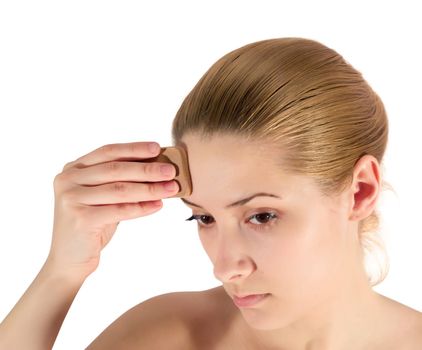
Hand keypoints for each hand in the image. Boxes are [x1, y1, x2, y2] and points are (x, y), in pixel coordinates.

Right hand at [46, 141, 178, 279]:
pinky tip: (158, 205)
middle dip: (147, 169)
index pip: (108, 152)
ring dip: (150, 188)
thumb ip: (120, 181)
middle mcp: (68, 180)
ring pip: (120, 189)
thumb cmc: (92, 223)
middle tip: (171, 170)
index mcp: (73, 168)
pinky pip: (120, 210)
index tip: (157, 148)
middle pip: (116, 169)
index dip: (134, 149)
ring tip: (171, 188)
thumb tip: (157, 168)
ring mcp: (71, 199)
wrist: (69, 259)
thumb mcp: (102, 197)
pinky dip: (142, 207)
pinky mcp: (80, 219)